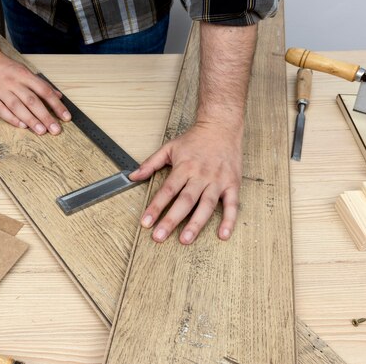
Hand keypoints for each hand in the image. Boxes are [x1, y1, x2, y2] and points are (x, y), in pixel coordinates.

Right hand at [0, 49, 70, 134]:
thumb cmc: (4, 67)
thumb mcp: (24, 71)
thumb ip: (40, 84)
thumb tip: (58, 96)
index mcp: (24, 75)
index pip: (44, 91)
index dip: (56, 105)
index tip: (66, 117)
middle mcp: (13, 82)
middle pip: (32, 100)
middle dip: (45, 116)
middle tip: (55, 130)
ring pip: (17, 106)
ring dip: (30, 119)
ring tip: (41, 131)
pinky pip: (0, 109)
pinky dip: (11, 118)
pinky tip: (21, 126)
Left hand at [129, 122, 242, 243]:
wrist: (221, 126)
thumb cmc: (195, 139)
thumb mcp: (169, 147)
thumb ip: (150, 163)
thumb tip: (132, 176)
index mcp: (184, 167)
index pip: (167, 190)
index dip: (155, 207)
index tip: (146, 222)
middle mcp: (200, 175)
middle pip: (184, 201)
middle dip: (171, 220)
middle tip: (160, 237)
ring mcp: (218, 181)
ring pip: (206, 205)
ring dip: (196, 224)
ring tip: (185, 239)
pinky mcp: (232, 184)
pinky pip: (232, 205)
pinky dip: (229, 220)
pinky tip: (223, 235)